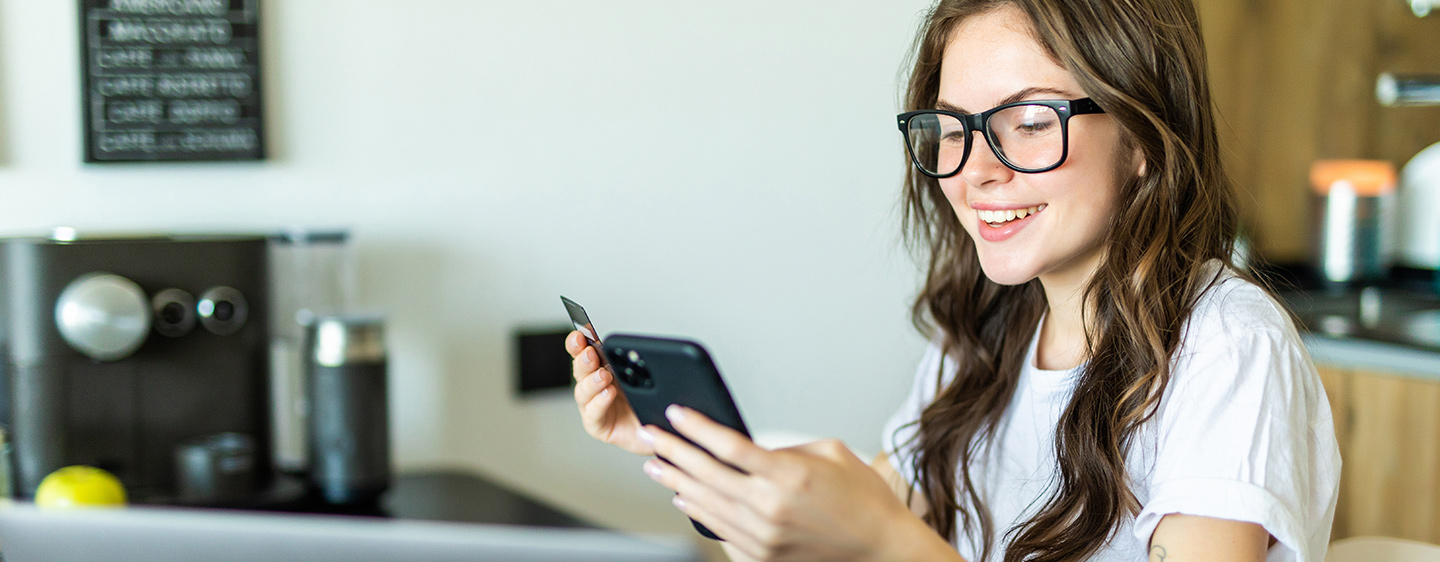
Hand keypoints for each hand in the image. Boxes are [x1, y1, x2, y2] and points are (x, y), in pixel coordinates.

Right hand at [566, 331, 653, 455]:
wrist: (661, 432)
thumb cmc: (652, 404)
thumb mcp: (649, 378)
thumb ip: (640, 363)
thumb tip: (641, 346)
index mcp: (604, 368)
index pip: (585, 352)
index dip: (578, 343)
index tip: (579, 334)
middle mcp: (595, 386)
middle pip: (581, 370)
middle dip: (583, 360)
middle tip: (590, 353)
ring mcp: (593, 405)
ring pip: (583, 391)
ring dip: (592, 381)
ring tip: (604, 376)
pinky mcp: (596, 424)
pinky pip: (593, 413)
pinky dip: (599, 402)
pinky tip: (608, 394)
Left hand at [639, 405, 918, 560]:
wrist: (880, 548)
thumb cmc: (863, 499)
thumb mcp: (830, 453)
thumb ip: (785, 448)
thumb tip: (750, 449)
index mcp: (789, 474)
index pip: (727, 445)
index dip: (695, 427)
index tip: (674, 413)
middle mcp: (771, 506)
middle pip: (706, 473)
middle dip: (673, 450)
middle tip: (650, 435)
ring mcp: (764, 535)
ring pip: (706, 503)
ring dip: (676, 481)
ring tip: (655, 464)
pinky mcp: (764, 555)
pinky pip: (719, 530)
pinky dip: (697, 510)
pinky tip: (683, 496)